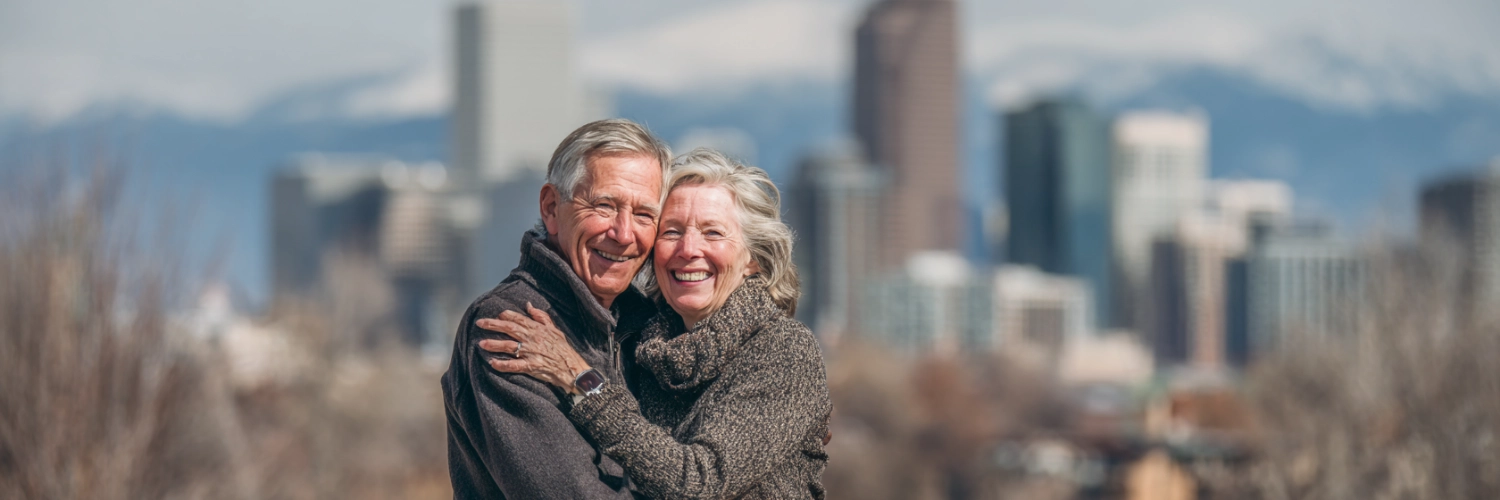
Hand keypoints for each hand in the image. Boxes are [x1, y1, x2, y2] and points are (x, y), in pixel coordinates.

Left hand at [476, 302, 592, 393]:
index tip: (497, 314)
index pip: (519, 319)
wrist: (572, 368)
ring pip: (508, 346)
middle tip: (479, 323)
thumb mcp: (555, 329)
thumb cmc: (563, 349)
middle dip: (493, 325)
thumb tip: (528, 305)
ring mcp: (531, 353)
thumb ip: (541, 317)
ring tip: (481, 343)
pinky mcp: (531, 366)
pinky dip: (502, 364)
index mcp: (537, 329)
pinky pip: (514, 365)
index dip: (506, 316)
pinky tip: (492, 363)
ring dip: (494, 344)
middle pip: (509, 329)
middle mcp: (532, 339)